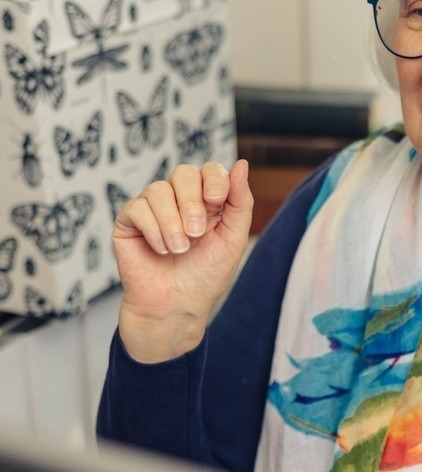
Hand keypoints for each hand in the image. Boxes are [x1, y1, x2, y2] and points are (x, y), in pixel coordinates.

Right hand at [112, 158, 253, 362]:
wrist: (176, 306)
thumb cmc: (205, 275)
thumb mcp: (233, 238)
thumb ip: (239, 201)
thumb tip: (242, 164)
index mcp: (205, 201)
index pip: (209, 170)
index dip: (213, 179)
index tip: (216, 201)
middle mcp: (178, 200)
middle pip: (183, 172)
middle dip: (192, 202)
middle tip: (196, 233)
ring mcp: (152, 208)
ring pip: (158, 189)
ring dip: (172, 222)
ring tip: (180, 250)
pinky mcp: (129, 221)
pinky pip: (138, 208)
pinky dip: (153, 230)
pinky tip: (161, 251)